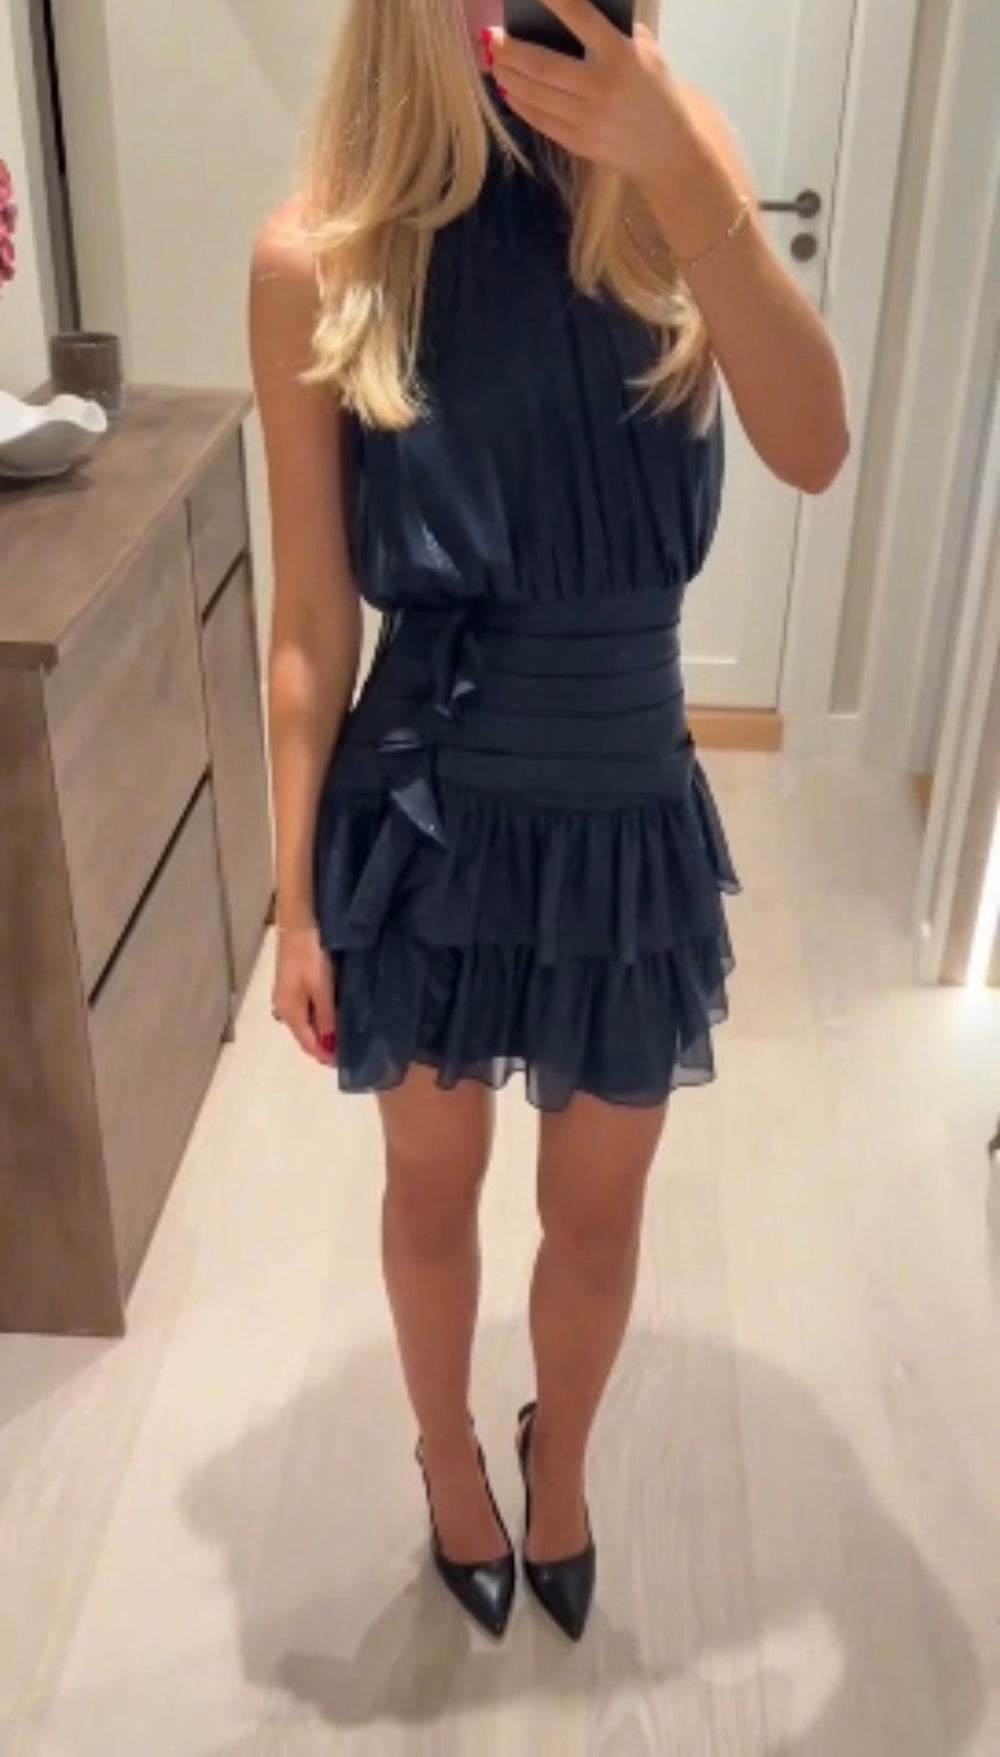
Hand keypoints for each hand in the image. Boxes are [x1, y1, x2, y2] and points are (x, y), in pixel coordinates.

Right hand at [271, 923, 337, 1066]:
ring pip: (306, 1022)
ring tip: (345, 1034)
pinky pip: (307, 1010)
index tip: (346, 1063)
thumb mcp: (321, 987)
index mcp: (289, 1010)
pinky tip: (334, 1014)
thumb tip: (329, 1046)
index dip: (325, 1055)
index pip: (307, 1043)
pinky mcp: (293, 983)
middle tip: (350, 1050)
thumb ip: (326, 1017)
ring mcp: (287, 994)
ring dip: (322, 1031)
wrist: (299, 920)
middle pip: (305, 1035)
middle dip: (324, 1045)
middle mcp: (284, 1006)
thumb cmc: (310, 953)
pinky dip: (320, 1017)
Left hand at [488, 0, 696, 193]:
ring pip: (534, 94)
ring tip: (494, 62)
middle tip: (490, 37)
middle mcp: (600, 86)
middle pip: (541, 64)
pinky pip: (539, 119)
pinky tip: (508, 90)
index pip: (579, 17)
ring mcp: (587, 117)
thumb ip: (616, 30)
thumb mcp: (647, 52)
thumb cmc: (656, 92)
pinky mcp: (578, 142)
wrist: (669, 150)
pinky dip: (519, 103)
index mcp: (620, 54)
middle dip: (509, 49)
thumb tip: (571, 15)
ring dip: (507, 76)